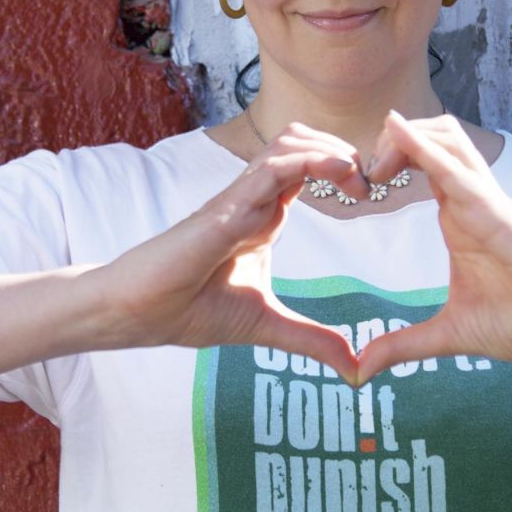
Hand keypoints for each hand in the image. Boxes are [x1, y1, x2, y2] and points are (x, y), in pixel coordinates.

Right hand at [95, 123, 364, 380]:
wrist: (140, 314)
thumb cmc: (189, 310)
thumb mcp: (267, 326)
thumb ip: (311, 341)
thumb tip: (355, 370)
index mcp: (264, 215)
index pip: (308, 168)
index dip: (344, 169)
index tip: (372, 195)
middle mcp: (253, 199)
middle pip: (303, 141)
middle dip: (344, 149)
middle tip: (371, 183)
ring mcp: (239, 199)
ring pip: (288, 143)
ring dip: (329, 149)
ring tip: (355, 176)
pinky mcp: (226, 208)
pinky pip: (270, 169)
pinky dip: (308, 162)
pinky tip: (338, 173)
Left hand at [355, 111, 511, 379]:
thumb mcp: (450, 334)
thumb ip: (404, 346)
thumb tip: (361, 370)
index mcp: (459, 216)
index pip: (422, 163)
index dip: (389, 157)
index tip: (356, 183)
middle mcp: (473, 200)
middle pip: (435, 135)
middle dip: (394, 138)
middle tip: (362, 173)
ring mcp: (490, 204)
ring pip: (451, 140)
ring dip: (409, 137)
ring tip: (379, 159)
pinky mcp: (503, 218)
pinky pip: (464, 177)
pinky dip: (431, 154)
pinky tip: (403, 137)